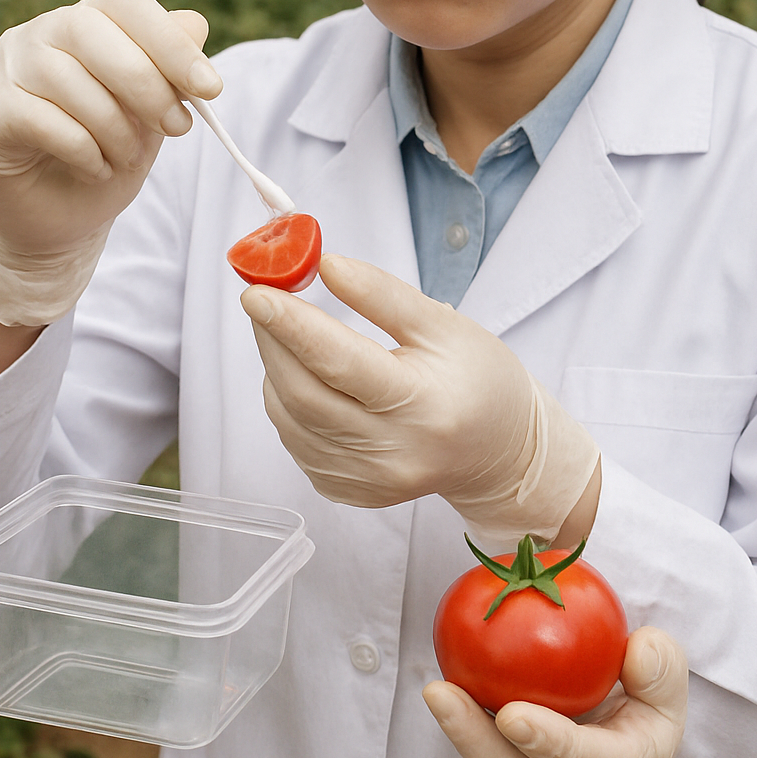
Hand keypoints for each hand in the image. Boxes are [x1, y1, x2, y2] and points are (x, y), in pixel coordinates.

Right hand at [0, 0, 221, 323]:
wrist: (54, 220)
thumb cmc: (105, 155)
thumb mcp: (151, 116)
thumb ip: (169, 73)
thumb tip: (196, 25)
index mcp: (85, 21)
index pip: (126, 2)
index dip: (171, 41)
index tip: (210, 88)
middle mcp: (39, 33)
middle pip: (94, 30)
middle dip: (148, 85)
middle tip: (178, 128)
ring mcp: (5, 67)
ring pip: (68, 79)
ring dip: (115, 128)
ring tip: (126, 157)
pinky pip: (42, 119)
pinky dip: (82, 150)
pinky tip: (96, 168)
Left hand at [240, 254, 598, 546]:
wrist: (500, 453)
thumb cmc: (479, 381)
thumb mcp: (443, 325)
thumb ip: (382, 294)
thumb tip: (326, 265)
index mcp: (422, 404)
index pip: (340, 362)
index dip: (292, 325)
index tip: (256, 292)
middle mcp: (392, 452)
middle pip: (303, 392)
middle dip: (273, 339)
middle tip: (262, 299)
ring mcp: (367, 480)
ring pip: (291, 419)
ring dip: (275, 369)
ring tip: (287, 334)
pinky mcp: (348, 492)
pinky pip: (297, 441)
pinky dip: (288, 402)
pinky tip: (306, 376)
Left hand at [423, 627, 686, 757]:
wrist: (635, 722)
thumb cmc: (650, 692)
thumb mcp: (668, 675)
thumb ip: (660, 665)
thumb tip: (636, 650)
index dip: (549, 743)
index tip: (512, 715)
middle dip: (476, 742)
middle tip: (443, 695)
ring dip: (461, 731)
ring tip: (435, 689)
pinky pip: (488, 743)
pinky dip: (465, 716)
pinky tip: (444, 676)